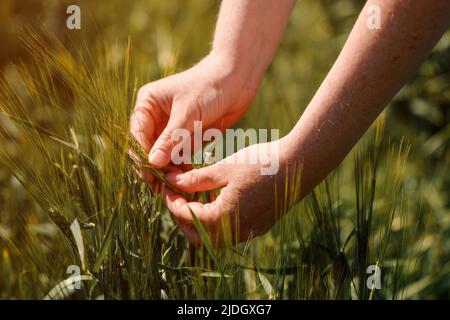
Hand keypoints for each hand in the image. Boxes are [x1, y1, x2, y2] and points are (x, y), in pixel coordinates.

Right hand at [130, 51, 258, 176]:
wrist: (238, 78)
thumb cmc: (210, 87)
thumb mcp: (188, 114)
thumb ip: (171, 139)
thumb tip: (152, 163)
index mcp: (148, 104)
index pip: (138, 135)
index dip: (142, 157)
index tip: (150, 177)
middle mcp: (156, 116)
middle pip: (149, 148)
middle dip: (155, 168)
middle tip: (161, 188)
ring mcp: (172, 127)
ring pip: (164, 155)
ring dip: (169, 170)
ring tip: (175, 187)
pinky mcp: (187, 135)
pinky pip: (180, 156)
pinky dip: (182, 167)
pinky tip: (187, 179)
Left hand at [164, 136, 299, 244]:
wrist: (300, 165)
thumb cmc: (260, 163)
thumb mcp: (223, 168)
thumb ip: (195, 179)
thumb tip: (171, 181)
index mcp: (223, 218)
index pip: (186, 217)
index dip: (172, 201)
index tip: (167, 186)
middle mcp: (235, 232)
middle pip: (198, 235)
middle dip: (183, 217)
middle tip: (178, 195)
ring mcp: (249, 231)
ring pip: (215, 235)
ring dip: (201, 219)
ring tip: (197, 194)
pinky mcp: (259, 227)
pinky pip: (231, 230)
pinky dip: (218, 219)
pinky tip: (218, 197)